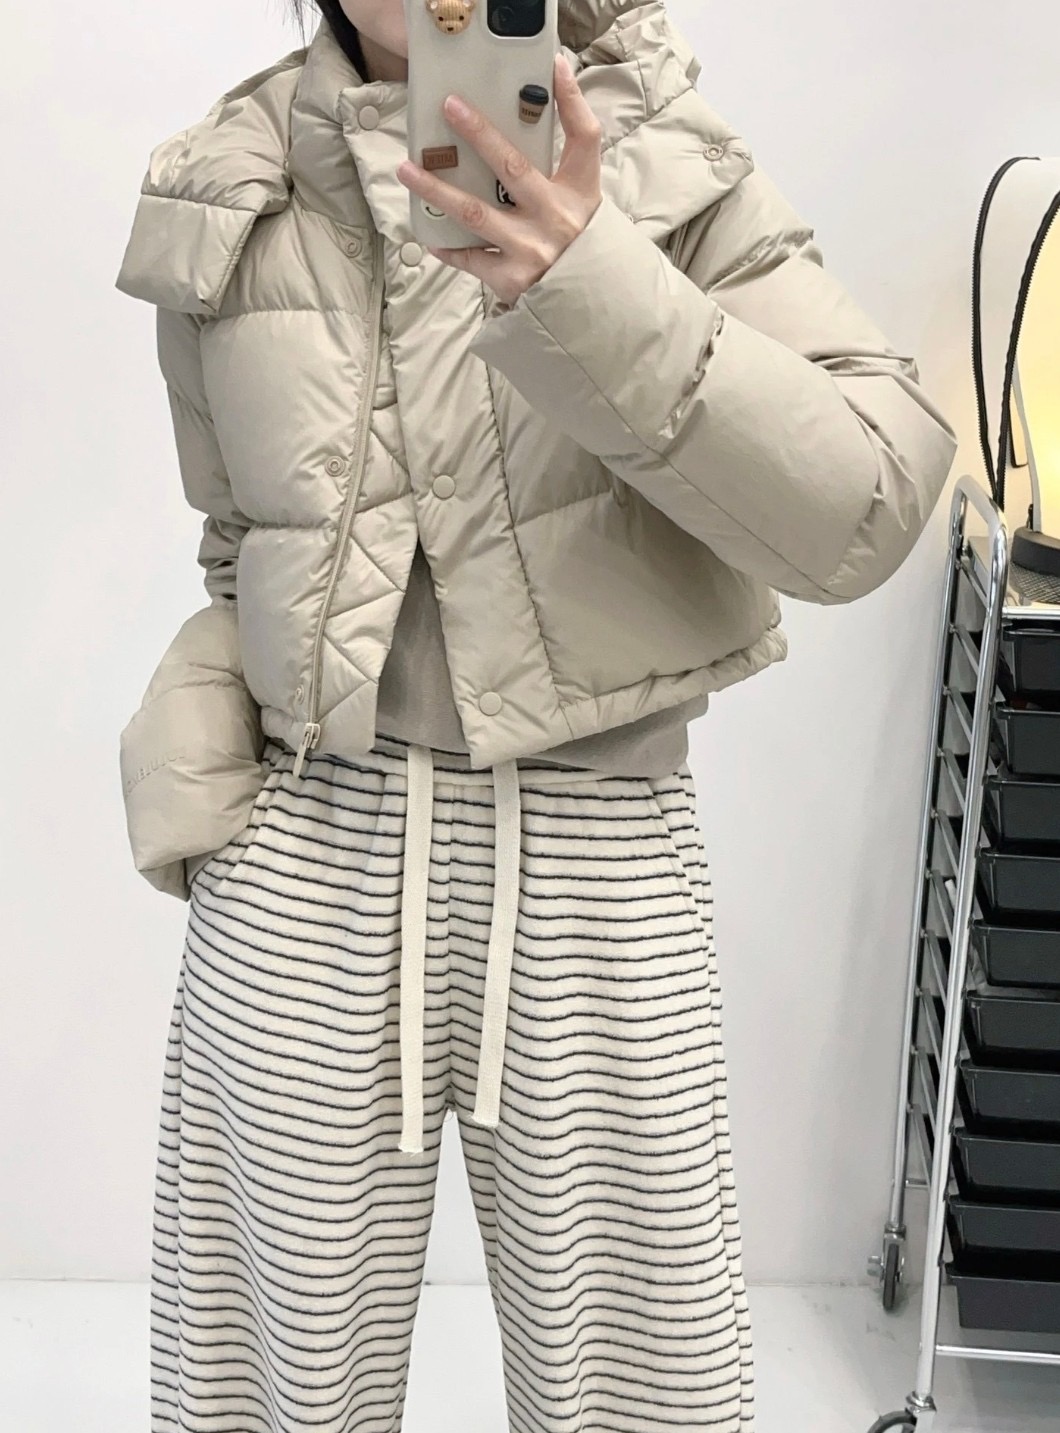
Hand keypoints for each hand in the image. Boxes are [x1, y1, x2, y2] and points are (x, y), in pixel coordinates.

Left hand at [395, 51, 602, 306]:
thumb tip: (558, 74)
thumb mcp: (584, 192)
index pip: (583, 138)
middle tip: (449, 106)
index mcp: (576, 193)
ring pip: (476, 214)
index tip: (554, 66)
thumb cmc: (579, 237)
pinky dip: (449, 247)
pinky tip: (428, 235)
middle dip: (479, 134)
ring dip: (438, 190)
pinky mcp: (511, 280)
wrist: (587, 302)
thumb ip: (573, 139)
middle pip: (513, 167)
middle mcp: (555, 219)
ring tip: (408, 170)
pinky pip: (470, 259)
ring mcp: (531, 251)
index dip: (570, 101)